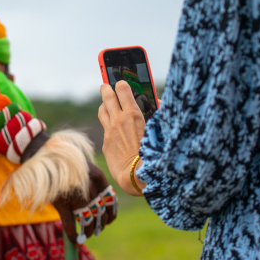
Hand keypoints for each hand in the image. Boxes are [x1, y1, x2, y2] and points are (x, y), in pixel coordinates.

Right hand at [52, 161, 117, 245]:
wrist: (43, 155)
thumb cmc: (64, 164)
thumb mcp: (82, 169)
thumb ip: (92, 184)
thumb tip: (100, 208)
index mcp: (98, 176)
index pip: (111, 200)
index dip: (111, 213)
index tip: (108, 221)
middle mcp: (90, 186)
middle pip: (101, 212)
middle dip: (100, 224)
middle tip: (96, 230)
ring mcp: (76, 195)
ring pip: (88, 220)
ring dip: (88, 231)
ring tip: (86, 236)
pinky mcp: (61, 203)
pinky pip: (70, 225)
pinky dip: (73, 235)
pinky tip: (75, 241)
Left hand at [98, 81, 146, 195]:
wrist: (136, 175)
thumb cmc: (153, 153)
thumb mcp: (158, 130)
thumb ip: (156, 113)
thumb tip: (156, 100)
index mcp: (133, 114)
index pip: (122, 89)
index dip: (121, 84)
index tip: (121, 83)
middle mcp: (118, 120)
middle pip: (107, 96)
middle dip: (106, 88)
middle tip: (105, 86)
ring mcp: (109, 131)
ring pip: (102, 111)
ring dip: (104, 105)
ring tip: (106, 104)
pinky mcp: (105, 143)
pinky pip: (106, 129)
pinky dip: (110, 126)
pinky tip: (115, 130)